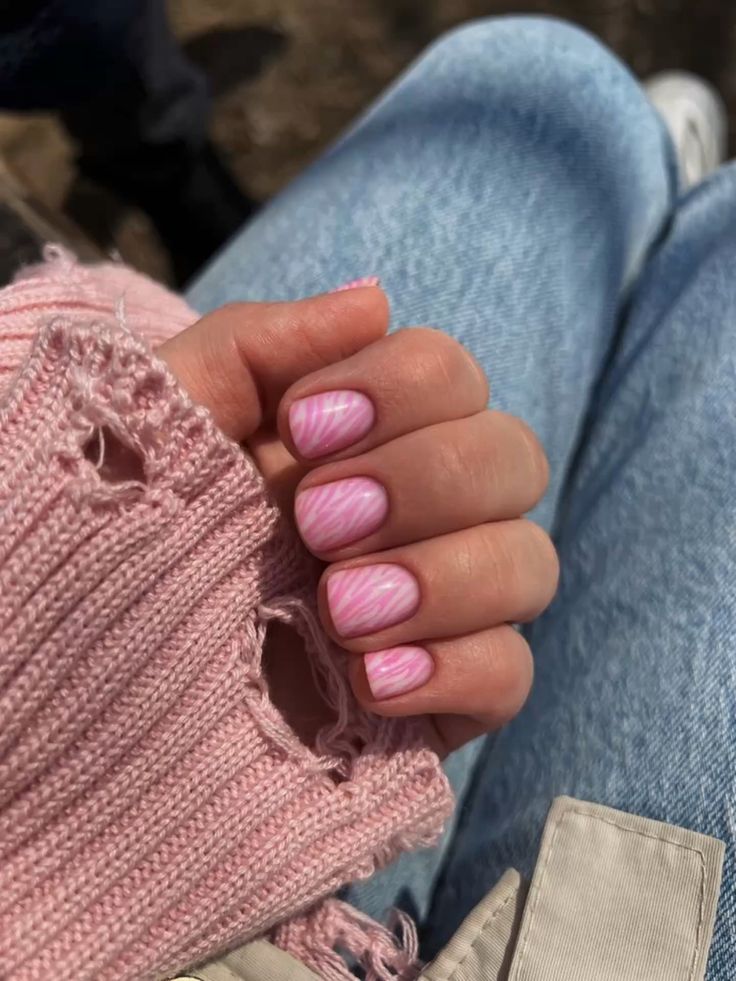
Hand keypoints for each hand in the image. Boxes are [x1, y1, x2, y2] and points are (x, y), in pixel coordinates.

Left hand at [159, 286, 557, 755]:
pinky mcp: (440, 696)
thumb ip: (260, 344)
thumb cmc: (130, 526)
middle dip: (424, 482)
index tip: (302, 428)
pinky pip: (511, 676)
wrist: (94, 660)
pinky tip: (372, 682)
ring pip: (531, 565)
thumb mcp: (170, 418)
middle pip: (515, 459)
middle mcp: (419, 511)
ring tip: (336, 611)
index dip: (401, 390)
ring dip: (444, 577)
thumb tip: (375, 299)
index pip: (453, 375)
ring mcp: (438, 606)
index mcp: (365, 436)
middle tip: (316, 521)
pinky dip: (457, 670)